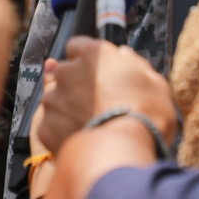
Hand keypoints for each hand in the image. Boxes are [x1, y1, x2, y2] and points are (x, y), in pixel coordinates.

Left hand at [36, 38, 175, 155]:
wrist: (123, 153)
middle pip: (63, 73)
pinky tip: (81, 139)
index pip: (77, 46)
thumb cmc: (146, 115)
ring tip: (89, 125)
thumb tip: (124, 54)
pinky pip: (51, 126)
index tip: (95, 72)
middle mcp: (66, 72)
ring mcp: (53, 100)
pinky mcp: (45, 126)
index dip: (85, 60)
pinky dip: (61, 132)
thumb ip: (134, 63)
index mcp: (92, 55)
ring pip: (55, 100)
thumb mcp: (153, 82)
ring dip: (67, 109)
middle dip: (74, 84)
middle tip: (95, 103)